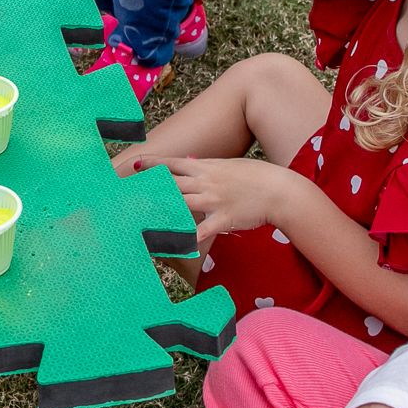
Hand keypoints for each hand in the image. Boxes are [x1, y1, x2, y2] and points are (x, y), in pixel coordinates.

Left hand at [134, 155, 295, 240]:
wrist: (279, 189)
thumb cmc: (256, 176)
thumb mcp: (229, 166)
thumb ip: (208, 167)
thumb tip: (192, 161)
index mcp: (206, 167)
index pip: (174, 163)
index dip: (154, 164)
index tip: (136, 164)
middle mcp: (206, 182)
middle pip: (171, 183)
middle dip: (149, 187)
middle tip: (128, 192)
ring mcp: (214, 200)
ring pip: (182, 204)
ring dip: (162, 210)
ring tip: (141, 218)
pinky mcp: (224, 218)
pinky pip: (203, 230)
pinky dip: (188, 238)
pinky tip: (175, 245)